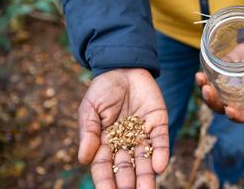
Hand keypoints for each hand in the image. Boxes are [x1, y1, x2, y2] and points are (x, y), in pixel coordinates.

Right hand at [78, 68, 168, 188]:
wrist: (123, 66)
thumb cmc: (103, 89)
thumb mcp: (90, 109)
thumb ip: (88, 133)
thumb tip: (83, 159)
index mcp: (105, 142)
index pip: (105, 167)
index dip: (105, 181)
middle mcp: (125, 142)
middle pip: (126, 168)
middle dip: (128, 183)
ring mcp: (143, 134)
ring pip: (145, 160)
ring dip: (146, 176)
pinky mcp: (159, 124)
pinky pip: (161, 141)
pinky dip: (161, 154)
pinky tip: (159, 166)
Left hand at [196, 44, 243, 122]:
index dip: (237, 116)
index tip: (230, 110)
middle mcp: (238, 95)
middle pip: (222, 107)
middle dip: (213, 103)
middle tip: (209, 91)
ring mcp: (227, 84)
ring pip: (213, 96)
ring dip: (204, 92)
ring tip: (201, 80)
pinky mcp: (220, 72)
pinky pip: (210, 80)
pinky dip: (203, 80)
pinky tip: (200, 75)